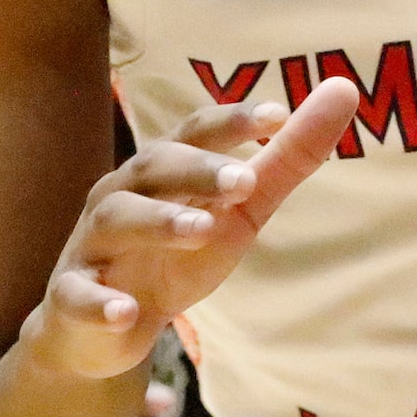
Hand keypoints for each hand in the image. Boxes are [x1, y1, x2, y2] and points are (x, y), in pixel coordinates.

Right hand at [24, 79, 359, 380]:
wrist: (98, 328)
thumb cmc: (178, 253)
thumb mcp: (241, 208)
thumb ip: (289, 156)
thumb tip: (344, 89)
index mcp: (164, 168)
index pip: (195, 131)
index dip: (231, 121)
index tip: (278, 115)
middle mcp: (122, 193)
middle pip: (155, 168)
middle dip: (198, 169)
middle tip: (245, 181)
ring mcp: (93, 244)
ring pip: (118, 221)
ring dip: (159, 223)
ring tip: (202, 230)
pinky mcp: (72, 296)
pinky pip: (79, 295)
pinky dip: (101, 302)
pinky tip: (125, 312)